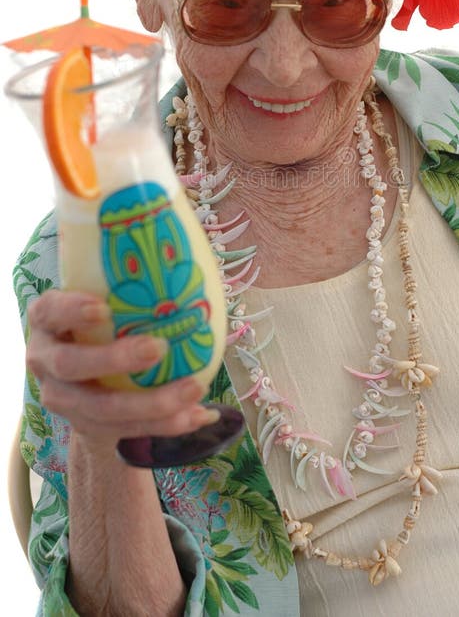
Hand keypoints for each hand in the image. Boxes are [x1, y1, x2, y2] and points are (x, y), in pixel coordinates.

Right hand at [26, 289, 216, 448]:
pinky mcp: (88, 426)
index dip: (72, 310)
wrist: (85, 378)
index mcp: (48, 319)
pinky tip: (200, 415)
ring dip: (152, 403)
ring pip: (102, 408)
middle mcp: (46, 360)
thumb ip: (126, 276)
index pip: (50, 311)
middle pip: (72, 365)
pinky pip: (128, 430)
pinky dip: (168, 425)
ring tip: (195, 388)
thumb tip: (182, 239)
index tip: (103, 308)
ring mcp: (64, 398)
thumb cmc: (104, 319)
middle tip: (158, 347)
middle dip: (115, 359)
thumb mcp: (102, 294)